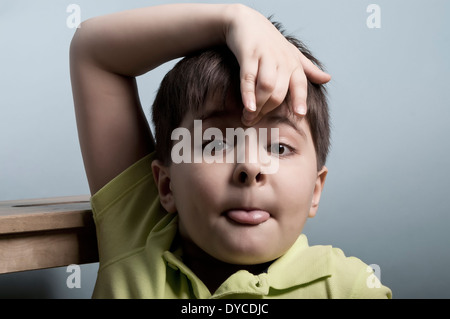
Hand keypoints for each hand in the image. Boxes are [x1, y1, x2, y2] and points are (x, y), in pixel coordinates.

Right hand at [224, 4, 330, 125]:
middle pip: (280, 92)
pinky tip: (247, 107)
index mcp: (293, 64)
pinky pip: (249, 77)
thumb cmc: (269, 41)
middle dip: (267, 110)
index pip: (300, 85)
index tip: (300, 115)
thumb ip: (307, 69)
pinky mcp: (248, 54)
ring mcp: (265, 57)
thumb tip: (328, 79)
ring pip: (267, 86)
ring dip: (258, 105)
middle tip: (254, 123)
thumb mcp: (291, 54)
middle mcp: (281, 61)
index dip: (300, 100)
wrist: (246, 21)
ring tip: (248, 117)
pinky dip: (248, 94)